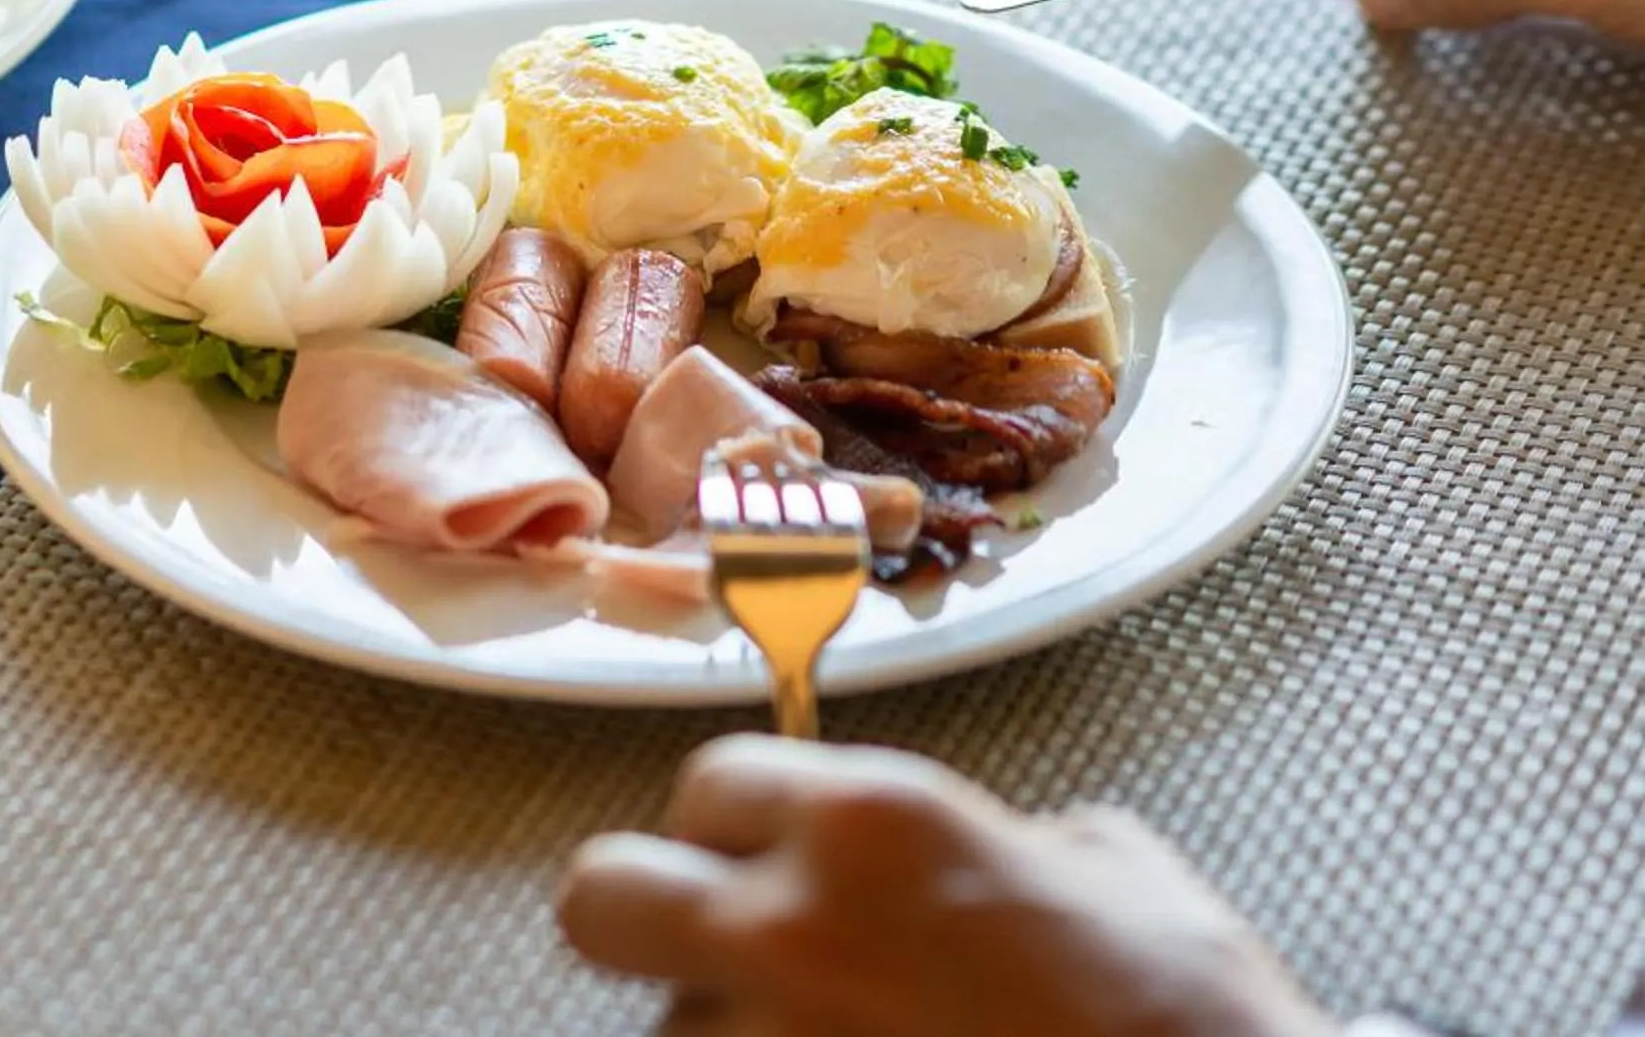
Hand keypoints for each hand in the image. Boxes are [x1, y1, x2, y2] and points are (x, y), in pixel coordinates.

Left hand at [556, 736, 1336, 1036]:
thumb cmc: (1190, 1024)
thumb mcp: (1113, 871)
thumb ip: (997, 836)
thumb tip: (977, 852)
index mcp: (873, 827)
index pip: (705, 782)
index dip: (739, 825)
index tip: (774, 859)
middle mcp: (793, 930)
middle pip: (603, 896)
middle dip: (650, 918)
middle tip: (727, 953)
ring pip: (672, 1031)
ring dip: (734, 1035)